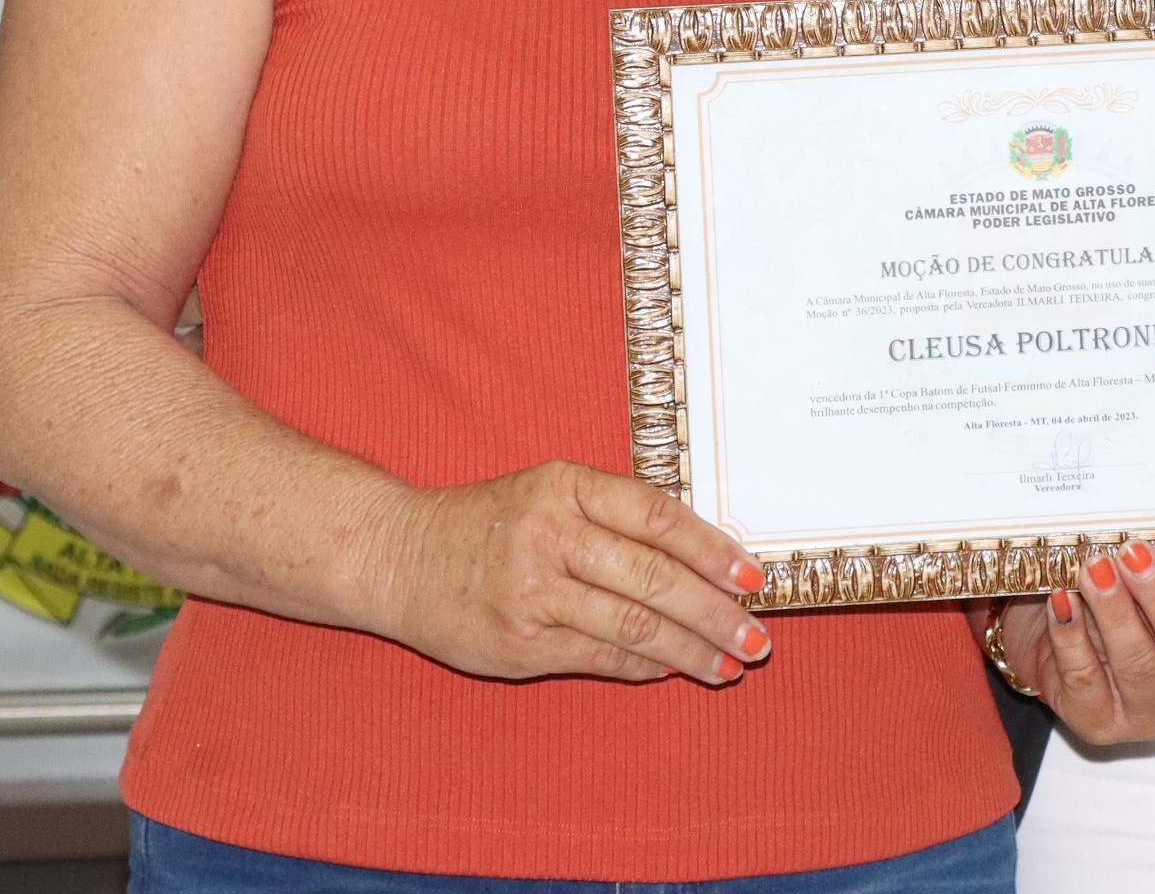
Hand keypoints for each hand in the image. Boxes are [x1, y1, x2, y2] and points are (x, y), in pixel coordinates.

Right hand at [370, 459, 770, 686]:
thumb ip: (616, 516)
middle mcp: (550, 535)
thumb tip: (706, 559)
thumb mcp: (550, 493)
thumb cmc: (491, 522)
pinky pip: (599, 657)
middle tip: (757, 637)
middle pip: (654, 578)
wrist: (397, 554)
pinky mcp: (518, 642)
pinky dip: (644, 666)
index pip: (659, 517)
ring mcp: (532, 592)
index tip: (752, 577)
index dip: (713, 549)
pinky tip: (672, 668)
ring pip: (632, 626)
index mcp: (566, 486)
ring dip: (691, 650)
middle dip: (716, 613)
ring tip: (729, 665)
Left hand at [984, 542, 1154, 743]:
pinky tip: (1064, 599)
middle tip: (1135, 553)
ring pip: (1138, 665)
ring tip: (1095, 568)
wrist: (1071, 653)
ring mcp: (1149, 717)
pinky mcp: (1099, 723)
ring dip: (1115, 611)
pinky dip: (1072, 634)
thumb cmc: (1134, 614)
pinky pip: (1085, 677)